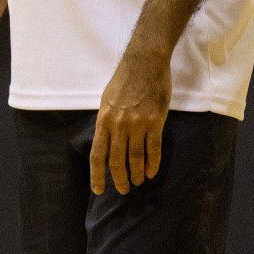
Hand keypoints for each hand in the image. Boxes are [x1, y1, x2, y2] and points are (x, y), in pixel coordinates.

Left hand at [91, 48, 171, 194]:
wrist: (144, 62)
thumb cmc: (124, 79)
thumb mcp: (107, 100)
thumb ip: (106, 122)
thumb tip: (106, 141)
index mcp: (103, 120)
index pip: (97, 155)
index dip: (97, 176)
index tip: (98, 190)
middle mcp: (118, 125)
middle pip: (117, 161)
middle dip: (120, 180)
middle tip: (124, 189)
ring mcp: (137, 124)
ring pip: (136, 159)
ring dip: (137, 175)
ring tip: (138, 182)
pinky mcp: (155, 122)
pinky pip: (153, 149)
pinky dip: (153, 164)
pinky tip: (151, 173)